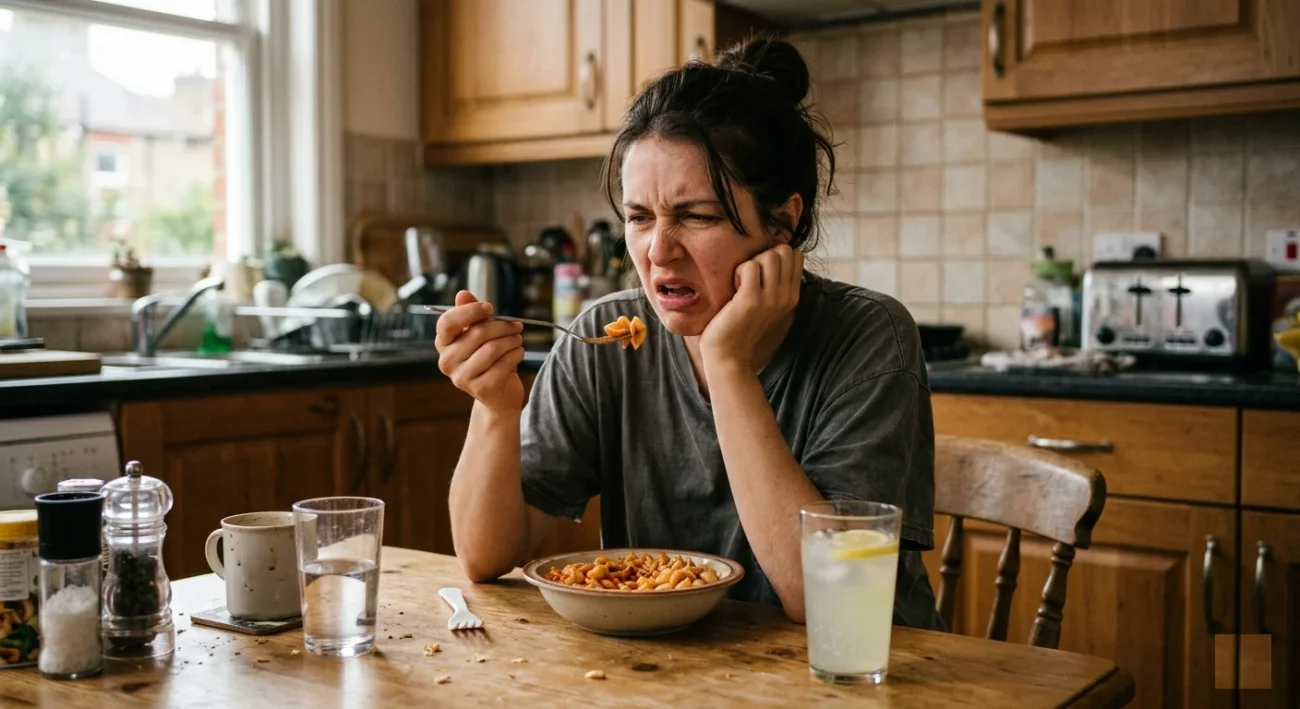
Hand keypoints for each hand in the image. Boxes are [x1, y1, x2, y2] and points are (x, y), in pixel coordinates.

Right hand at [435, 291, 526, 412]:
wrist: (498, 394)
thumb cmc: (488, 359)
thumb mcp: (479, 334)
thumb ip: (470, 314)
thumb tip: (462, 294)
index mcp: (443, 344)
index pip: (448, 322)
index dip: (470, 311)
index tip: (490, 307)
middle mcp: (447, 362)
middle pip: (477, 333)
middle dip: (502, 326)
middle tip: (516, 326)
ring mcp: (462, 377)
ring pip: (492, 348)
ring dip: (511, 340)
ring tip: (518, 340)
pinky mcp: (481, 388)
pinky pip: (503, 364)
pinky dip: (516, 354)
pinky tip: (518, 353)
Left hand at [700, 245, 802, 370]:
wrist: (728, 355)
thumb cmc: (741, 326)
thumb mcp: (768, 305)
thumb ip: (776, 283)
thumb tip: (774, 254)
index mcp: (792, 296)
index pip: (796, 256)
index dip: (776, 256)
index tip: (762, 273)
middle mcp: (786, 296)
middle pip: (784, 251)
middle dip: (764, 256)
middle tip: (750, 277)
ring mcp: (770, 298)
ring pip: (769, 256)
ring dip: (751, 263)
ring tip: (742, 283)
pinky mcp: (751, 299)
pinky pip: (749, 266)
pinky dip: (738, 271)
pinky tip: (734, 289)